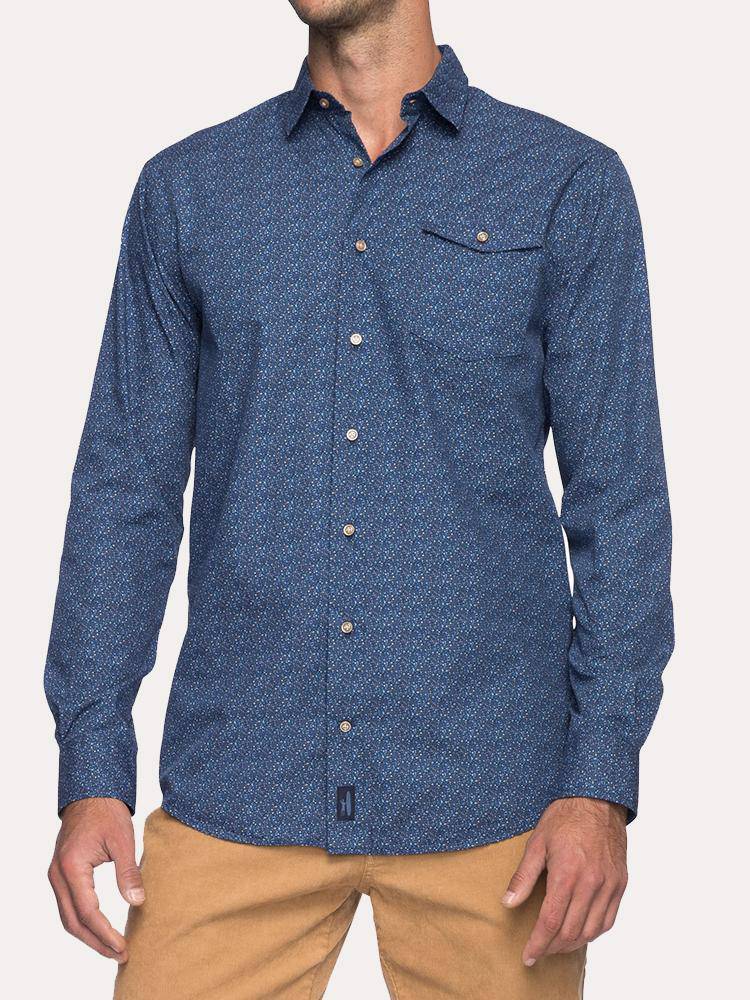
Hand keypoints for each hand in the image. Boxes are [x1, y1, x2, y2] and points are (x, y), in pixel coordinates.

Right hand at [48, 797, 143, 961]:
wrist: (91, 794)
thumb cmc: (107, 812)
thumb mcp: (123, 840)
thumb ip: (128, 873)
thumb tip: (137, 903)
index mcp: (72, 867)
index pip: (87, 912)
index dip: (105, 933)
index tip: (123, 947)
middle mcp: (58, 875)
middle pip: (73, 922)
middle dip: (96, 942)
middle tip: (120, 955)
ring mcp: (56, 876)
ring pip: (67, 918)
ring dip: (89, 936)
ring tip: (112, 949)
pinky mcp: (61, 875)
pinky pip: (68, 907)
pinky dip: (83, 923)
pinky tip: (100, 929)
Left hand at [503, 797, 627, 965]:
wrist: (597, 800)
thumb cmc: (564, 818)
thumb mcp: (536, 843)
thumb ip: (523, 877)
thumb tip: (508, 903)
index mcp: (567, 873)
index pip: (551, 921)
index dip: (538, 943)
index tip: (527, 956)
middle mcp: (591, 883)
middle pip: (571, 931)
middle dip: (551, 947)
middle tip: (538, 951)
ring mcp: (609, 885)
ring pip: (591, 931)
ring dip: (571, 944)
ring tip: (555, 945)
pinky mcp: (620, 884)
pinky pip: (608, 920)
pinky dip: (592, 933)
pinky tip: (579, 933)